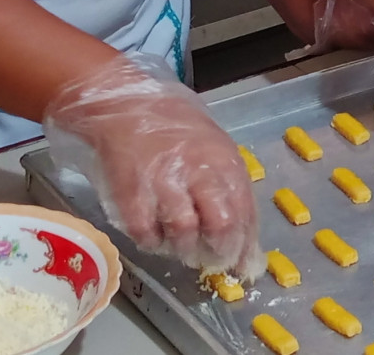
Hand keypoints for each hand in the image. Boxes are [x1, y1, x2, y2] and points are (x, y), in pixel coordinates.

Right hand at [43, 54, 263, 279]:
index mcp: (224, 160)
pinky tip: (154, 237)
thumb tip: (242, 231)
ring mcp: (164, 180)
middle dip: (220, 252)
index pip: (245, 210)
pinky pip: (145, 231)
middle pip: (221, 224)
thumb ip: (226, 185)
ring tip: (182, 247)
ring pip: (184, 232)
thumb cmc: (176, 128)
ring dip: (184, 248)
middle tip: (212, 260)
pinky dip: (151, 242)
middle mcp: (199, 170)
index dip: (247, 245)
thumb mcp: (214, 148)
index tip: (245, 267)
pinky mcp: (131, 190)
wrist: (126, 105)